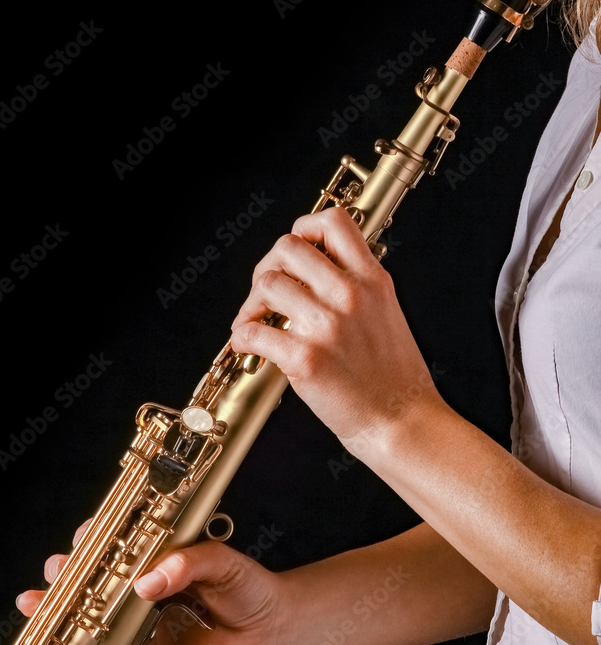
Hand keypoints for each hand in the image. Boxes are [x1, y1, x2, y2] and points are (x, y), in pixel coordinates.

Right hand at [16, 524, 291, 644]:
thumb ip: (187, 563)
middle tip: (59, 573)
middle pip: (91, 578)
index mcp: (156, 554)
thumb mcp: (222, 561)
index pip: (114, 542)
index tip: (83, 540)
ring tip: (37, 604)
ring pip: (91, 616)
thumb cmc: (248, 585)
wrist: (270, 628)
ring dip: (61, 611)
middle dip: (67, 573)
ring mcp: (139, 620)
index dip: (93, 539)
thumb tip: (148, 581)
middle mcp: (141, 585)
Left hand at [230, 207, 441, 454]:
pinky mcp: (305, 358)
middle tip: (266, 293)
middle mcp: (350, 295)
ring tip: (255, 321)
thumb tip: (319, 273)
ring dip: (251, 303)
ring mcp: (326, 325)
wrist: (402, 421)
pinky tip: (247, 344)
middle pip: (288, 247)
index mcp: (373, 280)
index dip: (305, 227)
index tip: (295, 250)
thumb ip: (359, 287)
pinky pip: (253, 331)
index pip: (334, 222)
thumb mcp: (388, 314)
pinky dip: (241, 337)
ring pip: (267, 284)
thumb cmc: (394, 378)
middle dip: (269, 267)